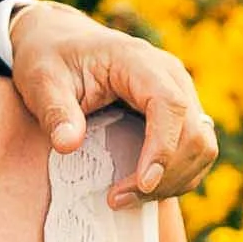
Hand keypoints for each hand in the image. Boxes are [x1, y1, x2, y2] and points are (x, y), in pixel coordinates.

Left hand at [6, 1, 217, 208]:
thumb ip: (54, 111)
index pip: (170, 105)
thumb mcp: (41, 81)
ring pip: (201, 148)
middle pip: (194, 133)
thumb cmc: (51, 58)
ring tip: (125, 198)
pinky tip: (138, 190)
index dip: (163, 148)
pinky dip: (174, 177)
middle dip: (165, 175)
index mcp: (139, 61)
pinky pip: (194, 152)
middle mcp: (170, 77)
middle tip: (118, 199)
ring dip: (172, 182)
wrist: (62, 42)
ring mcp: (180, 96)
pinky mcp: (179, 115)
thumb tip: (67, 144)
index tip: (143, 183)